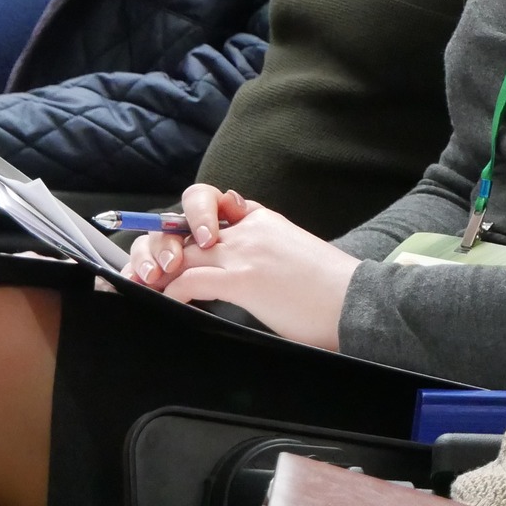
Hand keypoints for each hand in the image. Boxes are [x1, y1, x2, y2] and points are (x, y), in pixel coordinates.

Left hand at [127, 183, 358, 350]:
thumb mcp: (296, 252)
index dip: (188, 219)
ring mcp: (246, 252)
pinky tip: (170, 301)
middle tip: (149, 268)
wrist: (356, 301)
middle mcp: (252, 229)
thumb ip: (267, 248)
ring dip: (158, 268)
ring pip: (183, 249)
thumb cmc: (330, 288)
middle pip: (188, 223)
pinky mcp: (244, 279)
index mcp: (265, 220)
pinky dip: (173, 290)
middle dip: (160, 244)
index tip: (174, 240)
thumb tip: (248, 270)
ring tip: (149, 285)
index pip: (216, 204)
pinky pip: (191, 279)